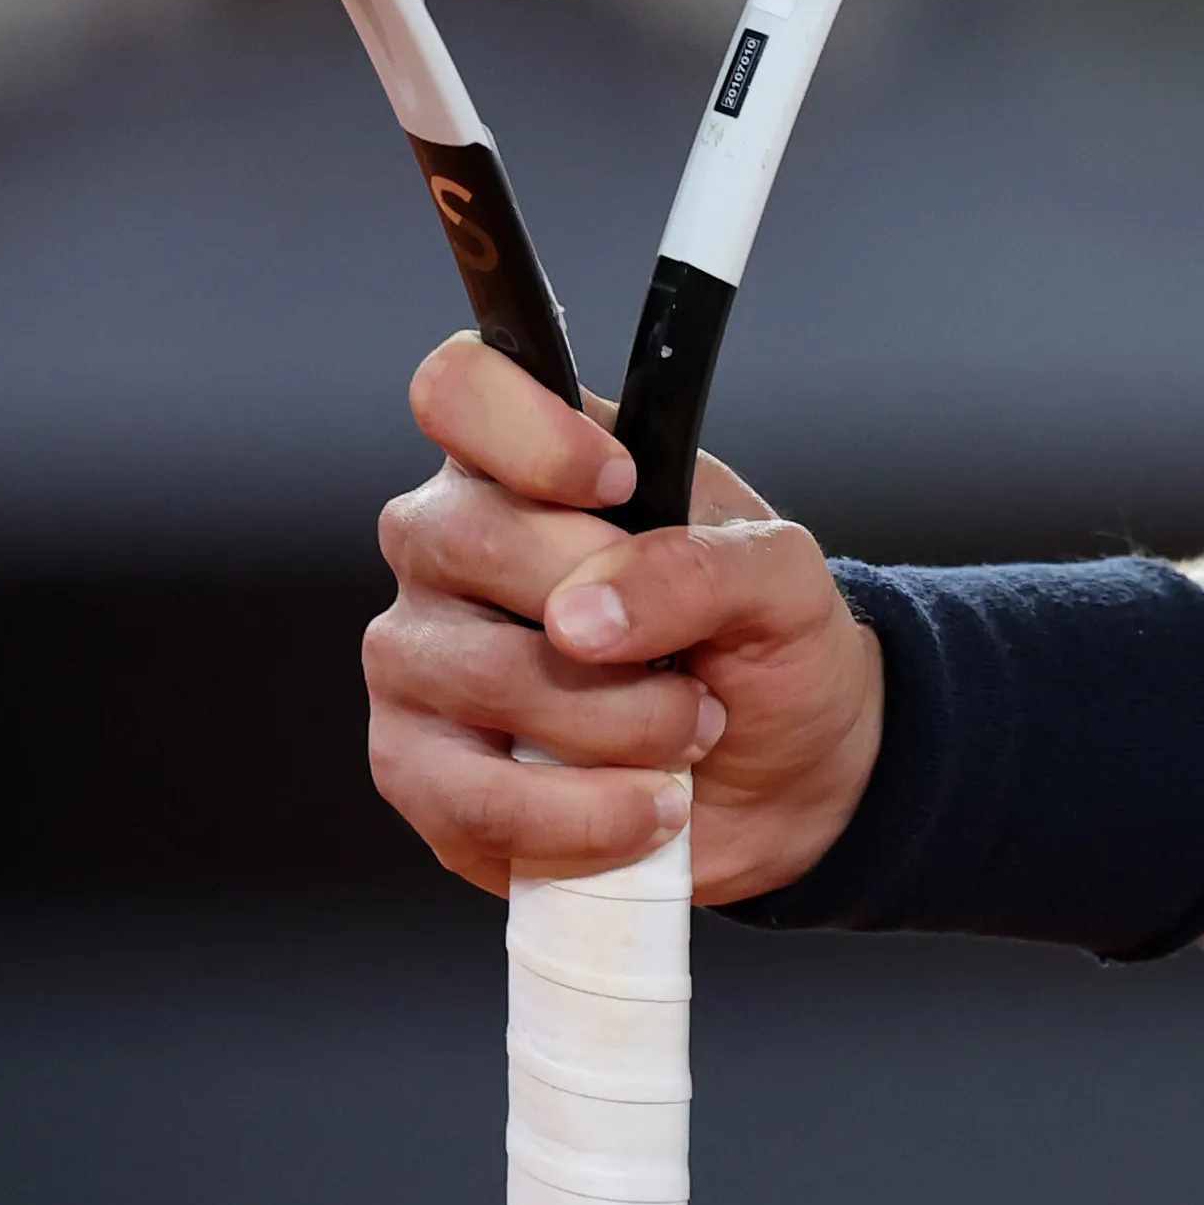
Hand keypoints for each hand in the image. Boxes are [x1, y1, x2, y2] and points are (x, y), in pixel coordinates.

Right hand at [365, 331, 882, 903]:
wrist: (784, 771)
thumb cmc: (765, 642)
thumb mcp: (782, 578)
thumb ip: (702, 562)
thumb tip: (583, 614)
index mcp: (533, 461)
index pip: (459, 388)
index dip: (525, 431)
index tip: (618, 485)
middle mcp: (451, 543)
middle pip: (464, 536)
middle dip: (605, 608)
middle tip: (691, 660)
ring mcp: (420, 655)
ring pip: (475, 674)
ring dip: (614, 722)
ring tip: (689, 733)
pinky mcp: (419, 769)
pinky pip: (463, 796)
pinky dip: (576, 816)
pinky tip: (648, 810)